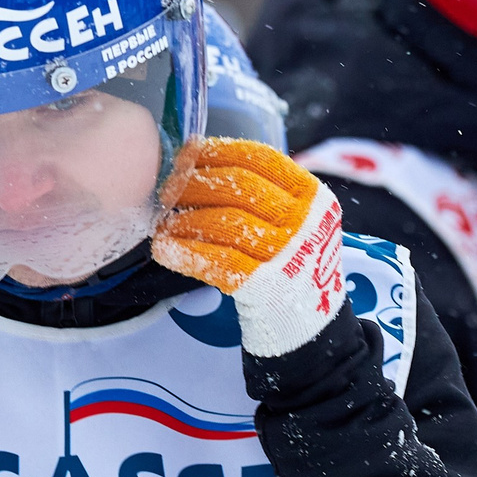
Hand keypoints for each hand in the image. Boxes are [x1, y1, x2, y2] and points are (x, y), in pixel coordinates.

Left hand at [152, 137, 346, 357]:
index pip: (260, 158)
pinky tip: (164, 249)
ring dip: (186, 219)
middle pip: (240, 186)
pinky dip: (186, 253)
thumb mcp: (295, 222)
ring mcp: (289, 254)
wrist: (309, 325)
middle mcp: (306, 222)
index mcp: (313, 196)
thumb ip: (264, 193)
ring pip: (226, 222)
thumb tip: (195, 161)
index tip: (188, 154)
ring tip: (163, 221)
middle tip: (167, 189)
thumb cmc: (291, 266)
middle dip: (195, 184)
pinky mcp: (267, 286)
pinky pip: (218, 261)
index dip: (218, 151)